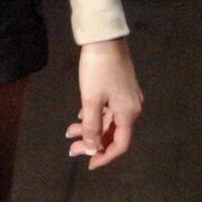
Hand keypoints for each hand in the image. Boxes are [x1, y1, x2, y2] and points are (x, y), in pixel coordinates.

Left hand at [66, 36, 143, 168]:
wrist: (104, 38)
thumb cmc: (98, 70)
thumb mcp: (91, 100)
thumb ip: (92, 127)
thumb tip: (92, 149)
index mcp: (129, 113)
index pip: (120, 145)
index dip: (104, 156)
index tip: (87, 163)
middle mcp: (132, 107)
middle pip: (113, 133)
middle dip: (92, 142)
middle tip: (71, 147)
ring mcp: (127, 97)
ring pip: (108, 121)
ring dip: (91, 128)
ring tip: (69, 131)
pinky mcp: (120, 87)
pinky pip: (108, 109)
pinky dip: (95, 116)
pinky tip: (80, 116)